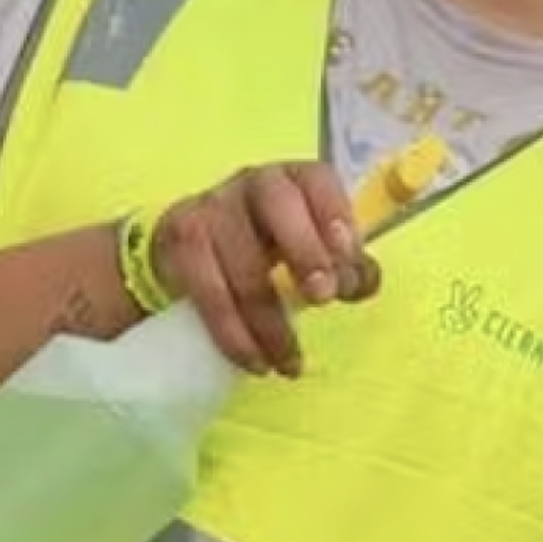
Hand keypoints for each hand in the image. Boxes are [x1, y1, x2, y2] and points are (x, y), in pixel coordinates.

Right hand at [151, 160, 376, 376]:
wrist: (192, 252)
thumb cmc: (269, 246)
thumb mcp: (310, 249)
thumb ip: (344, 265)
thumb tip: (362, 283)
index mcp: (294, 179)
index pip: (315, 179)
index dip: (334, 212)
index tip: (348, 254)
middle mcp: (252, 183)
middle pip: (276, 203)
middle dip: (304, 251)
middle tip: (322, 299)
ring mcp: (210, 210)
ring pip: (241, 263)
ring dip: (270, 322)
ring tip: (290, 362)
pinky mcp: (180, 243)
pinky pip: (209, 294)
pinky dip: (235, 335)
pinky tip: (256, 361)